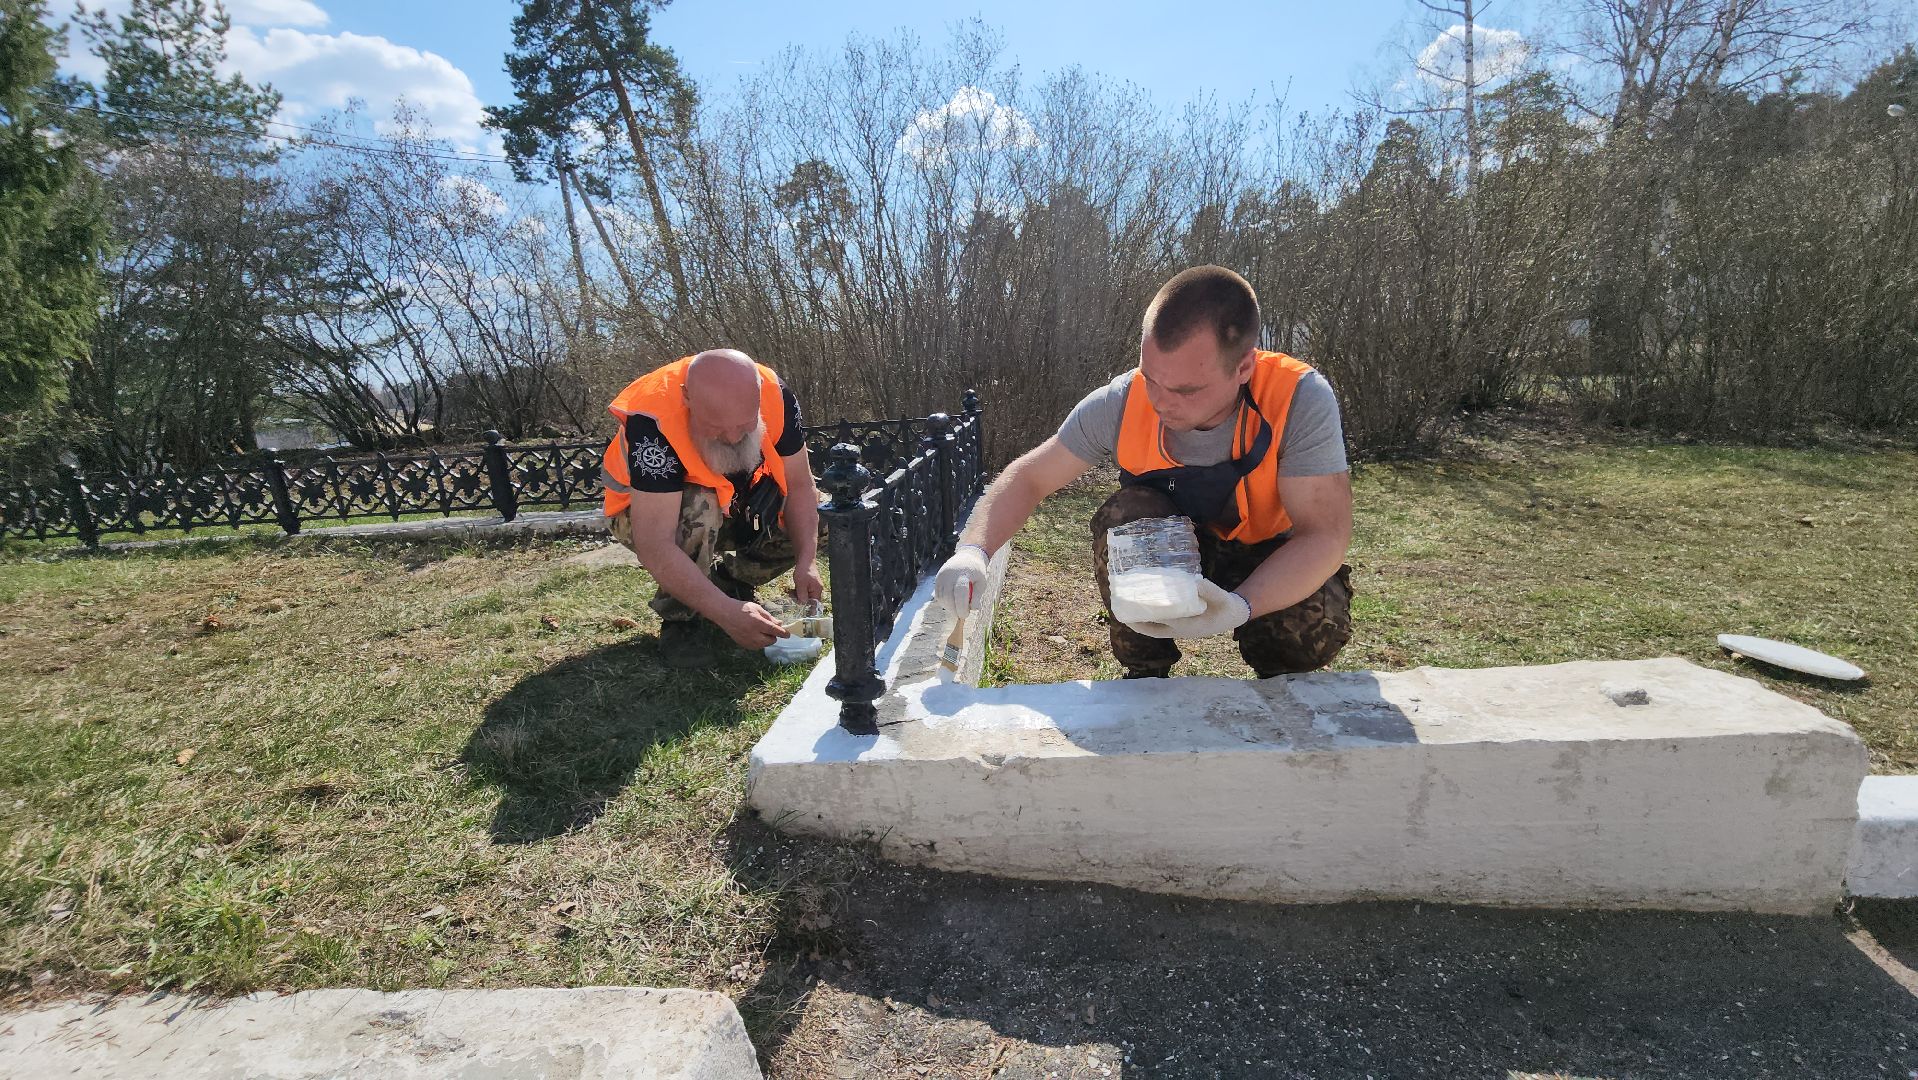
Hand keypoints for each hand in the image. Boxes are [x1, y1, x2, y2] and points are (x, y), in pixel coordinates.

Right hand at [718, 601, 787, 648]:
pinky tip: (754, 634)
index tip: (788, 634)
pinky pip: (756, 647)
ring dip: (766, 639)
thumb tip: (780, 624)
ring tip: (760, 630)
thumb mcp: (757, 609)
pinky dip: (759, 642)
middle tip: (770, 628)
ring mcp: (747, 641)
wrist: (724, 613)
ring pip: (764, 645)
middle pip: (771, 640)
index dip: (783, 633)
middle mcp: (753, 634)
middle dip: (773, 635)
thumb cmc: (742, 608)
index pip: (774, 631)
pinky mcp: (743, 644)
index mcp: (757, 623)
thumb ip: (769, 617)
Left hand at [792, 561, 824, 606]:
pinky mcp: (809, 584)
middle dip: (799, 599)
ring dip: (797, 595)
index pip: (815, 605)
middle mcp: (817, 590)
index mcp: (817, 591)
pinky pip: (803, 591)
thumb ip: (802, 595)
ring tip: (790, 591)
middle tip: (791, 595)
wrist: (805, 559)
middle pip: (809, 601)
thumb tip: (802, 605)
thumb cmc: (804, 571)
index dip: (810, 610)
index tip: (804, 616)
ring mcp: (813, 587)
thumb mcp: (800, 584)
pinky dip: (798, 591)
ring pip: (805, 596)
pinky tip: (793, 588)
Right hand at [934, 544, 990, 612]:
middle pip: (948, 596)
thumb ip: (977, 596)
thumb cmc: (977, 571)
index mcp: (963, 573)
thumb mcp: (982, 582)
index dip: (962, 606)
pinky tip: (951, 603)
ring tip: (957, 609)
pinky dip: (944, 602)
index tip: (965, 615)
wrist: (967, 555)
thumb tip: (973, 609)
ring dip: (948, 607)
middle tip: (961, 614)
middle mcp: (950, 573)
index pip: (960, 592)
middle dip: (954, 609)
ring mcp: (942, 575)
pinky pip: (938, 594)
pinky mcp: (937, 578)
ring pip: (941, 597)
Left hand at [1126, 579, 1251, 639]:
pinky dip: (1145, 621)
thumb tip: (1194, 582)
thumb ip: (1210, 590)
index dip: (1148, 613)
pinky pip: (1157, 627)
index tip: (1135, 604)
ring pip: (1152, 630)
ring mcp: (1177, 631)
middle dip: (1136, 621)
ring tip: (1122, 610)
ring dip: (1137, 623)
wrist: (1232, 616)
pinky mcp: (1176, 627)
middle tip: (1119, 609)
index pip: (1163, 620)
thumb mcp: (1222, 597)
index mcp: (1189, 625)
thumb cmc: (1225, 606)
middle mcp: (1179, 631)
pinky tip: (1137, 611)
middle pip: (1152, 629)